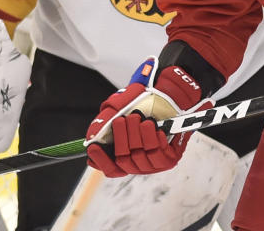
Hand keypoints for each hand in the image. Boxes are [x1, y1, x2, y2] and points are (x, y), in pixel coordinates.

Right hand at [84, 57, 212, 176]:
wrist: (171, 96)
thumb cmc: (144, 104)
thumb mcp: (120, 108)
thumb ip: (104, 122)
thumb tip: (91, 138)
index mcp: (125, 155)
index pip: (110, 168)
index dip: (101, 159)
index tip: (94, 147)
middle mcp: (138, 162)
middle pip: (123, 160)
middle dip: (122, 137)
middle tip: (125, 119)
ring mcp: (153, 163)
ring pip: (139, 156)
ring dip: (138, 135)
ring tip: (142, 119)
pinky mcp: (169, 159)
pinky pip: (157, 155)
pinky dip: (153, 139)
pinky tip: (155, 127)